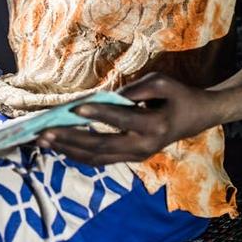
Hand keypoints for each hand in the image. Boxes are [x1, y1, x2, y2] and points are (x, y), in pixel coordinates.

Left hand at [36, 72, 217, 164]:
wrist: (197, 117)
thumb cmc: (177, 94)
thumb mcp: (160, 82)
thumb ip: (133, 89)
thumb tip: (103, 97)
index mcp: (154, 125)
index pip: (120, 120)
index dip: (96, 114)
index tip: (72, 108)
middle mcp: (144, 146)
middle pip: (101, 146)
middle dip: (70, 139)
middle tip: (44, 133)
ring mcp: (137, 155)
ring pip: (97, 157)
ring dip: (68, 149)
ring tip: (44, 141)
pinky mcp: (130, 158)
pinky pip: (101, 159)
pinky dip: (78, 153)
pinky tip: (59, 146)